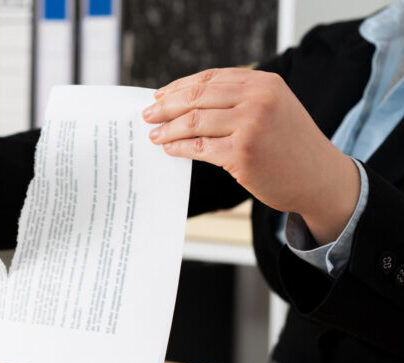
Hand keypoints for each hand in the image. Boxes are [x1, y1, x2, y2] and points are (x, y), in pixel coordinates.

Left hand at [143, 68, 359, 244]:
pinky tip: (169, 149)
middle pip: (197, 97)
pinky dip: (179, 147)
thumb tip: (189, 102)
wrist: (319, 178)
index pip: (210, 79)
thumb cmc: (291, 146)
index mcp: (263, 83)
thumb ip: (239, 99)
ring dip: (168, 129)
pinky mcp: (242, 154)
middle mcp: (257, 99)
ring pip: (193, 122)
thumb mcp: (274, 108)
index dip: (179, 86)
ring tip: (154, 135)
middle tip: (147, 115)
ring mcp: (250, 126)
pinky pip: (198, 147)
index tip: (159, 95)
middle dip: (166, 106)